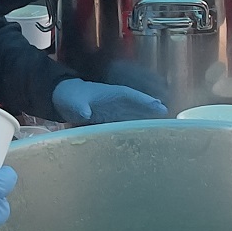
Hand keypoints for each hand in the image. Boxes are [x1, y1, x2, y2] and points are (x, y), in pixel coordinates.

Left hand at [52, 78, 168, 124]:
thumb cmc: (70, 97)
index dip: (145, 101)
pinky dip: (136, 128)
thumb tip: (85, 113)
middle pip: (138, 105)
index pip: (131, 96)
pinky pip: (127, 123)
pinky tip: (144, 136)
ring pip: (135, 115)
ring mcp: (116, 111)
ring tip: (163, 128)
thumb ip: (79, 107)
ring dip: (147, 120)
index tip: (158, 105)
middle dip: (152, 110)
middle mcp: (117, 102)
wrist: (63, 99)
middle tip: (168, 117)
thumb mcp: (73, 101)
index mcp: (111, 94)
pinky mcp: (112, 120)